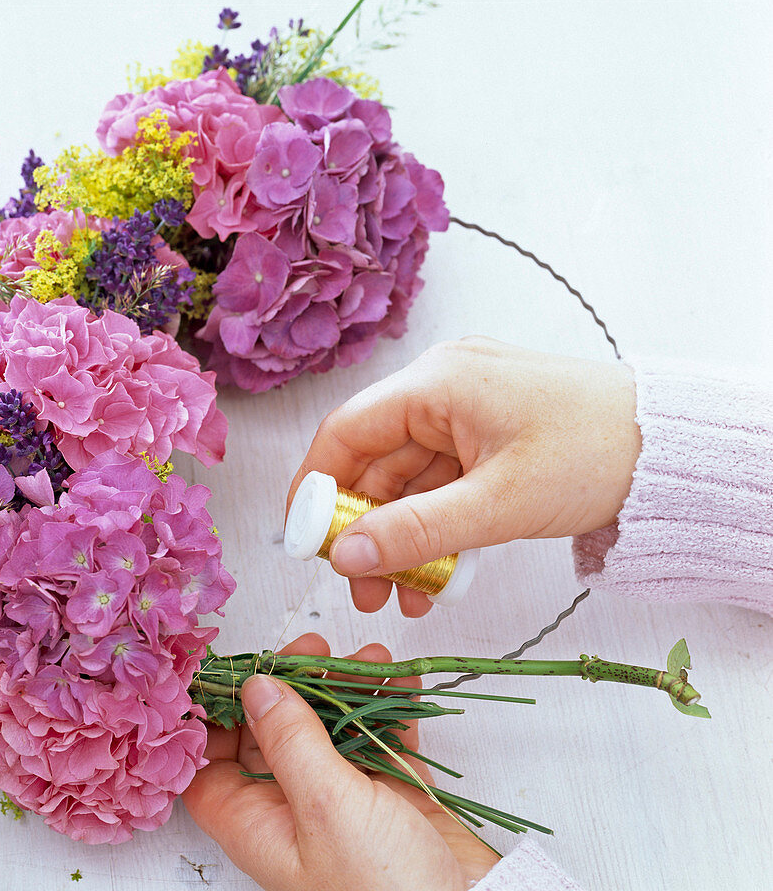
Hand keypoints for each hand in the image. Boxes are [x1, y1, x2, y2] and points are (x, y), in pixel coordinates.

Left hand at [182, 633, 499, 890]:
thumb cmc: (388, 887)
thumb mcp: (327, 806)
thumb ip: (289, 740)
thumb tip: (256, 687)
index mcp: (257, 823)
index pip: (209, 764)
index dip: (215, 715)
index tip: (236, 668)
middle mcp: (292, 811)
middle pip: (271, 733)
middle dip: (292, 684)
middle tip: (314, 648)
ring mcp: (342, 803)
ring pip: (329, 729)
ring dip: (347, 688)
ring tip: (370, 658)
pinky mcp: (389, 798)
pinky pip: (380, 738)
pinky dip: (390, 707)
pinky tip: (401, 680)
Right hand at [287, 337, 639, 615]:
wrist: (674, 451)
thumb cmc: (595, 455)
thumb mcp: (498, 504)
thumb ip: (414, 531)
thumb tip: (344, 557)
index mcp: (437, 381)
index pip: (346, 432)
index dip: (316, 488)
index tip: (303, 542)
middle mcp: (443, 386)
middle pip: (375, 461)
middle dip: (366, 529)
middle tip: (363, 588)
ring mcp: (466, 410)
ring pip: (409, 480)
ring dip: (402, 537)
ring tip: (403, 596)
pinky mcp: (487, 434)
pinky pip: (443, 483)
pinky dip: (436, 526)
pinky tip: (437, 574)